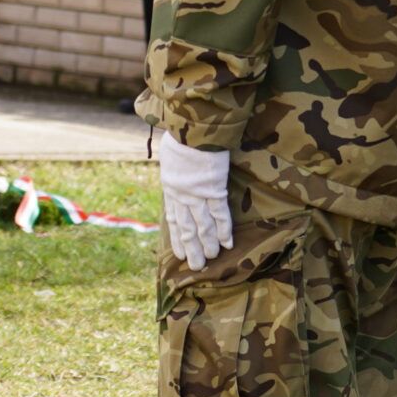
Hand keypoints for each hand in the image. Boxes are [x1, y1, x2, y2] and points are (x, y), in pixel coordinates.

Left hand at [158, 134, 232, 271]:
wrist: (191, 129)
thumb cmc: (180, 135)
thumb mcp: (169, 154)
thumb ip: (174, 168)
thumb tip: (175, 169)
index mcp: (170, 187)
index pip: (172, 218)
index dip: (177, 238)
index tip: (179, 254)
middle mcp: (182, 195)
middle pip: (187, 227)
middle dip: (191, 248)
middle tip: (196, 266)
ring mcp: (198, 194)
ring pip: (203, 225)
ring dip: (208, 243)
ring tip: (211, 259)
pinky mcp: (214, 189)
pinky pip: (220, 214)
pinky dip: (223, 229)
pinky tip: (227, 243)